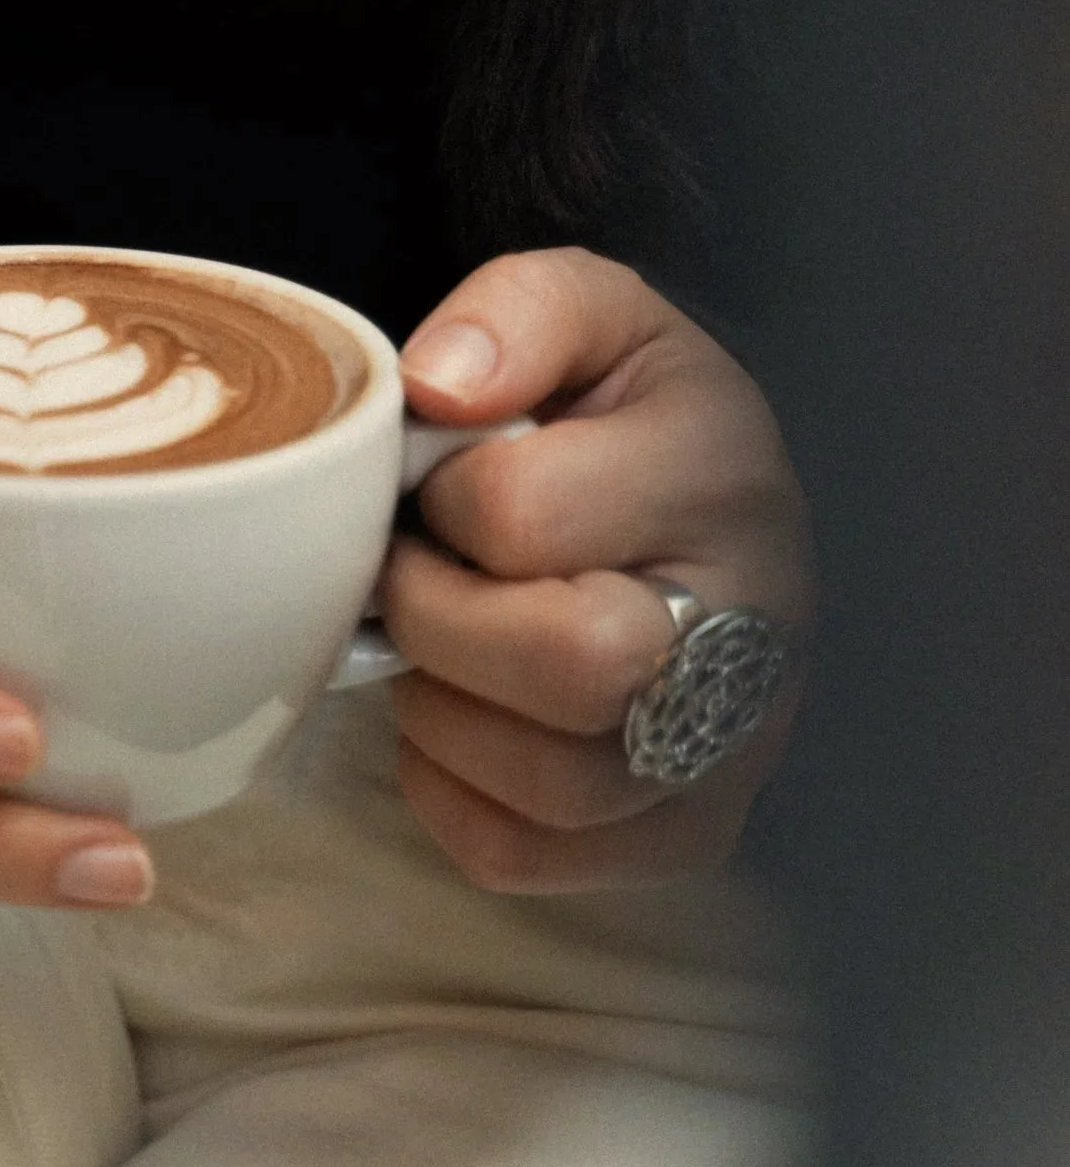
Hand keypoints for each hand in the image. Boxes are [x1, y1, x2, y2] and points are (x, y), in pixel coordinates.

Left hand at [381, 247, 812, 892]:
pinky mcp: (684, 831)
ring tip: (440, 636)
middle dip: (437, 618)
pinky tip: (460, 709)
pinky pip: (521, 853)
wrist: (699, 506)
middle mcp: (755, 622)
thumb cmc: (625, 411)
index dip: (438, 500)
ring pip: (548, 783)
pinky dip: (447, 788)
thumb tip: (434, 388)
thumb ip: (511, 313)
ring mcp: (730, 746)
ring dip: (439, 708)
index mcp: (723, 473)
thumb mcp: (585, 313)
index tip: (434, 483)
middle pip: (571, 665)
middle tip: (413, 573)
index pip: (525, 513)